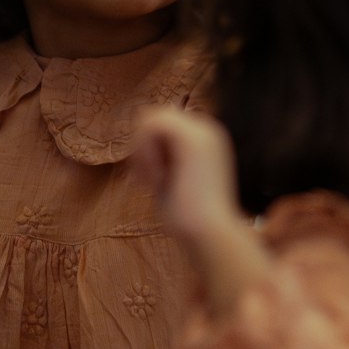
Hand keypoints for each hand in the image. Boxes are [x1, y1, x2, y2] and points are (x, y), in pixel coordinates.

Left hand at [130, 107, 240, 243]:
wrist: (209, 231)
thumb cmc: (190, 217)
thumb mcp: (173, 179)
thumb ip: (162, 158)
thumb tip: (139, 144)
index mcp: (206, 140)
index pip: (165, 125)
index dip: (150, 148)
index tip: (154, 180)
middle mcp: (208, 129)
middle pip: (157, 116)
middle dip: (144, 146)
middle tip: (150, 180)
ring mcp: (202, 130)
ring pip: (152, 118)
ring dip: (143, 150)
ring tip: (155, 181)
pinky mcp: (192, 138)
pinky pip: (152, 125)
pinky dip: (145, 151)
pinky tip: (157, 177)